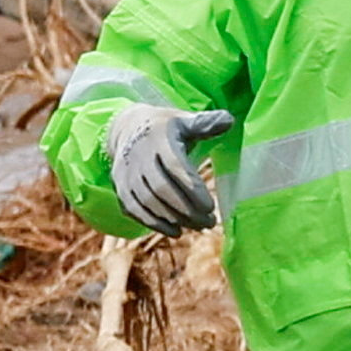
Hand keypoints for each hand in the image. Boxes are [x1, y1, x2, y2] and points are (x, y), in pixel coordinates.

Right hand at [107, 105, 230, 233]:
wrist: (128, 129)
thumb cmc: (166, 128)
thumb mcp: (184, 121)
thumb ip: (206, 124)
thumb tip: (229, 120)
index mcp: (158, 138)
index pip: (175, 166)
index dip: (192, 188)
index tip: (210, 207)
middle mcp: (138, 157)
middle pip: (161, 188)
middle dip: (187, 209)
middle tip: (210, 222)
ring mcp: (126, 174)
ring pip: (148, 202)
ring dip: (174, 219)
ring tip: (198, 226)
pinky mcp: (120, 188)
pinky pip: (135, 210)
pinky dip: (155, 224)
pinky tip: (176, 231)